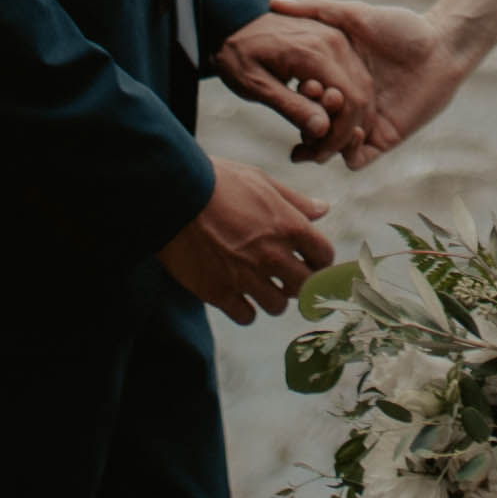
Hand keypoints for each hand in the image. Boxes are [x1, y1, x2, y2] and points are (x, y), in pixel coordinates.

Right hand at [164, 160, 336, 320]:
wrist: (172, 194)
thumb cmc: (216, 181)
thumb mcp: (260, 180)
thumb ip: (294, 200)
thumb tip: (323, 209)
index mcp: (287, 226)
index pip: (323, 256)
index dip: (319, 259)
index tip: (310, 260)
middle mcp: (272, 255)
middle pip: (306, 286)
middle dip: (300, 282)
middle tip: (287, 278)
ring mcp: (245, 277)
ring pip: (277, 306)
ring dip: (273, 298)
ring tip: (260, 286)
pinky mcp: (218, 292)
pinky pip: (246, 317)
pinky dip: (245, 310)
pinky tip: (238, 296)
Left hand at [217, 7, 381, 163]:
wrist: (232, 19)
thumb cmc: (237, 53)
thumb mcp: (254, 84)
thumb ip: (290, 106)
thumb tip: (322, 129)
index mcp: (315, 53)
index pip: (350, 102)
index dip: (341, 134)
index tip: (319, 154)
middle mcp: (334, 42)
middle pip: (361, 95)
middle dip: (346, 130)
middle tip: (319, 151)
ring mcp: (337, 38)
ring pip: (361, 85)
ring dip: (348, 116)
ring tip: (319, 135)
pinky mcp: (335, 39)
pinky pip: (352, 74)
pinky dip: (345, 99)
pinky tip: (323, 113)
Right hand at [268, 0, 464, 158]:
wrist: (441, 47)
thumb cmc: (400, 26)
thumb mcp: (352, 15)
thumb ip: (315, 9)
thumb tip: (273, 4)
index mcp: (337, 79)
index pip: (304, 99)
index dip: (296, 97)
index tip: (296, 86)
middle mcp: (348, 105)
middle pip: (313, 128)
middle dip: (304, 125)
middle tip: (305, 111)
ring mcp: (364, 124)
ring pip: (330, 149)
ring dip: (322, 143)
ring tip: (323, 125)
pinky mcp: (384, 139)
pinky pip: (357, 160)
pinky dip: (347, 153)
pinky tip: (350, 133)